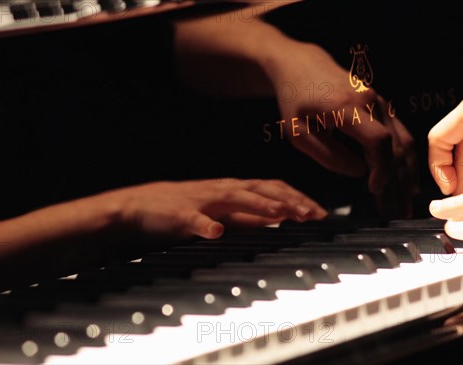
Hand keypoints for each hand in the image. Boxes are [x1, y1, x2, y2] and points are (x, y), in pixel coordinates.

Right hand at [105, 178, 327, 239]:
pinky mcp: (179, 214)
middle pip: (263, 189)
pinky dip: (204, 225)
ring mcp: (202, 200)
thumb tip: (280, 219)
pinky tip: (215, 232)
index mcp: (234, 190)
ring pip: (235, 198)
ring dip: (260, 204)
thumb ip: (250, 216)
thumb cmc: (186, 209)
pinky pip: (193, 219)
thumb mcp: (223, 212)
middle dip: (289, 200)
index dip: (298, 199)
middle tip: (312, 214)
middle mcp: (223, 190)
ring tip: (281, 213)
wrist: (141, 205)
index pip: (274, 189)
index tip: (320, 212)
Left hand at [267, 42, 415, 216]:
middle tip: (396, 213)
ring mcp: (381, 102)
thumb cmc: (295, 101)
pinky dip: (406, 161)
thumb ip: (328, 155)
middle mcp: (371, 101)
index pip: (378, 140)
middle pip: (396, 146)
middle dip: (397, 183)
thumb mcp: (298, 133)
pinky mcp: (383, 106)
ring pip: (404, 142)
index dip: (382, 168)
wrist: (302, 66)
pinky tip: (406, 182)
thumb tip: (360, 173)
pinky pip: (402, 135)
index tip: (375, 191)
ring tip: (404, 205)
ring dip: (406, 175)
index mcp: (348, 107)